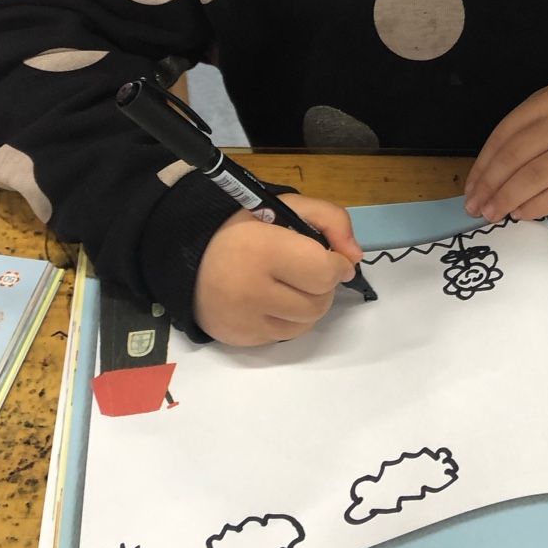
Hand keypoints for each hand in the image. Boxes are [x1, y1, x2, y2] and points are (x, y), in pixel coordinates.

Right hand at [194, 194, 362, 345]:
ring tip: (290, 284)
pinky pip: (285, 337)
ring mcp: (244, 321)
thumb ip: (331, 220)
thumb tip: (355, 257)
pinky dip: (288, 320)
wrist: (192, 257)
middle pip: (319, 302)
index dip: (336, 264)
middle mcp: (251, 291)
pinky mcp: (240, 339)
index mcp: (264, 250)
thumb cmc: (245, 229)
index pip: (324, 272)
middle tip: (306, 269)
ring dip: (309, 304)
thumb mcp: (288, 207)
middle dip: (323, 285)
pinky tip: (272, 300)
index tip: (332, 256)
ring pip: (306, 324)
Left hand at [464, 82, 547, 222]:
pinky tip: (522, 214)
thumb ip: (526, 132)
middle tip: (476, 208)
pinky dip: (538, 206)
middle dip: (491, 186)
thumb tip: (488, 176)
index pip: (504, 135)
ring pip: (536, 177)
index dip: (483, 165)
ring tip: (494, 214)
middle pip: (516, 157)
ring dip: (508, 199)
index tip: (470, 188)